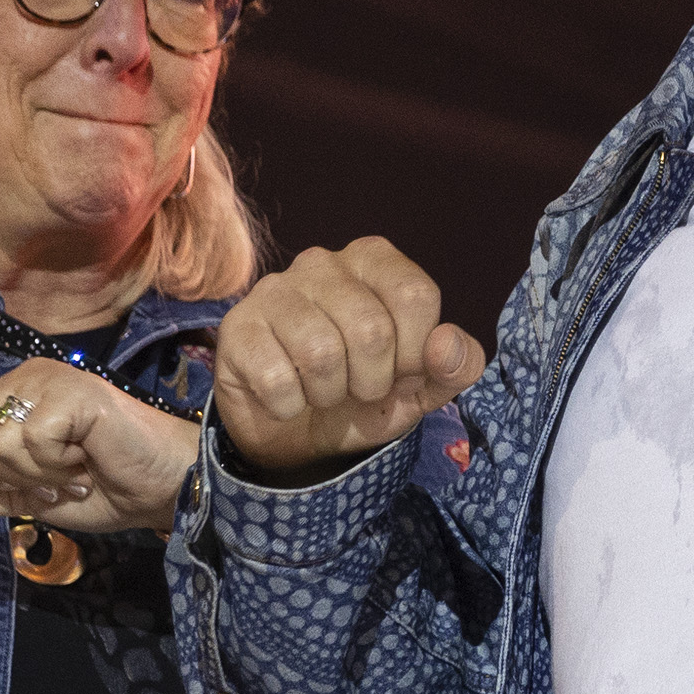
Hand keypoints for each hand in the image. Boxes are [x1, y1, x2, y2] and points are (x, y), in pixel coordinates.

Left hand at [0, 361, 201, 534]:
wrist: (165, 489)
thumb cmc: (105, 489)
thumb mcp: (29, 498)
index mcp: (8, 395)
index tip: (30, 487)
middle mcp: (23, 377)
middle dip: (7, 479)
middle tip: (55, 481)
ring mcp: (47, 378)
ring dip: (38, 476)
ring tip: (74, 471)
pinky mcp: (72, 390)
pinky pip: (31, 440)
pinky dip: (57, 467)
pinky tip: (87, 461)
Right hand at [210, 238, 484, 484]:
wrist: (295, 434)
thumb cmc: (361, 396)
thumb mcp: (421, 388)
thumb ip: (456, 365)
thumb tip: (448, 342)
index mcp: (374, 260)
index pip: (415, 295)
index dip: (414, 352)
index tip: (398, 370)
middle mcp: (322, 261)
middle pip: (370, 328)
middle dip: (371, 381)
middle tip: (355, 388)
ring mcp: (274, 289)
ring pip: (320, 353)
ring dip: (328, 395)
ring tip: (321, 392)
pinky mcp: (238, 327)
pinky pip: (276, 379)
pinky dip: (290, 407)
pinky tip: (285, 398)